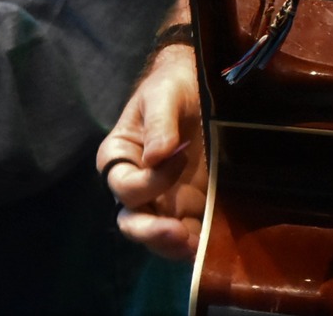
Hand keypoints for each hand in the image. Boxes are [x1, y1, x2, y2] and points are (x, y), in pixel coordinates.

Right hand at [97, 45, 206, 261]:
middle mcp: (138, 186)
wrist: (204, 84)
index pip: (126, 186)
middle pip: (133, 222)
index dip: (150, 182)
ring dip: (174, 246)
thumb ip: (160, 121)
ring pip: (159, 236)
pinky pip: (190, 232)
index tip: (180, 157)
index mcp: (120, 159)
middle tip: (177, 234)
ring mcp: (165, 200)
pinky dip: (199, 243)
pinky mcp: (193, 206)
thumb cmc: (174, 85)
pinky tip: (212, 246)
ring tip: (196, 247)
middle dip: (152, 233)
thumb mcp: (164, 93)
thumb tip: (156, 157)